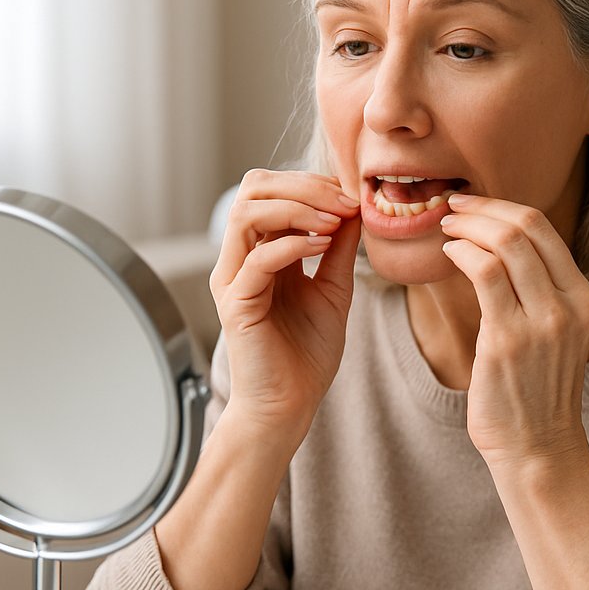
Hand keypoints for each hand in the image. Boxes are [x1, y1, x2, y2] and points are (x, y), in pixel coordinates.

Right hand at [210, 169, 360, 434]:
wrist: (290, 405)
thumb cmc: (307, 354)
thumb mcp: (333, 289)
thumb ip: (339, 249)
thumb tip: (354, 208)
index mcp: (260, 251)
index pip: (270, 190)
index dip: (310, 184)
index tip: (350, 199)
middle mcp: (240, 259)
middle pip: (252, 189)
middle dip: (301, 185)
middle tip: (342, 202)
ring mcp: (233, 279)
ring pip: (247, 213)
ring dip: (296, 208)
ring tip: (332, 222)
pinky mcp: (236, 304)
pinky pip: (257, 259)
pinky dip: (292, 244)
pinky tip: (321, 247)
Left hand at [438, 194, 588, 469]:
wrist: (538, 447)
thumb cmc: (535, 390)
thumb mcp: (555, 332)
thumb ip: (540, 291)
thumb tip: (499, 245)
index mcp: (584, 297)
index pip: (544, 228)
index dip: (501, 207)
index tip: (473, 206)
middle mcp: (569, 304)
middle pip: (524, 227)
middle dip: (481, 209)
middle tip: (452, 209)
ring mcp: (542, 322)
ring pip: (504, 244)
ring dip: (467, 228)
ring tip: (446, 230)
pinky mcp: (509, 340)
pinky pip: (484, 275)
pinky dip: (461, 254)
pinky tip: (448, 256)